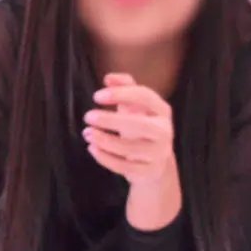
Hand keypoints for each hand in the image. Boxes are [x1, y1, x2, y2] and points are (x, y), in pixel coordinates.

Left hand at [84, 73, 175, 188]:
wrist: (154, 162)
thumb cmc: (140, 127)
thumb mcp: (134, 106)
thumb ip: (124, 88)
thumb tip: (109, 78)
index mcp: (161, 110)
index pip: (144, 97)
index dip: (121, 94)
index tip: (96, 96)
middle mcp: (164, 131)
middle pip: (140, 125)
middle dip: (111, 120)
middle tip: (88, 116)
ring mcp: (158, 153)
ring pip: (130, 148)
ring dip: (105, 140)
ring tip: (87, 133)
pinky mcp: (148, 171)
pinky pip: (125, 166)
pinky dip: (105, 158)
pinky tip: (92, 148)